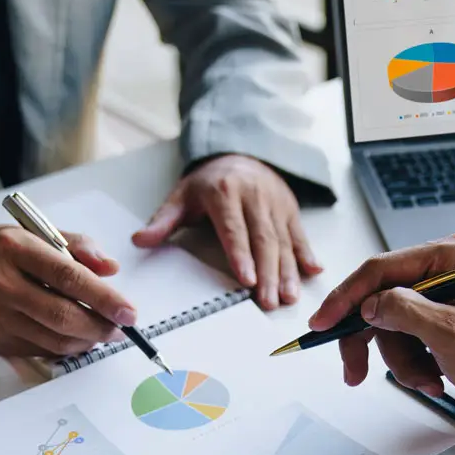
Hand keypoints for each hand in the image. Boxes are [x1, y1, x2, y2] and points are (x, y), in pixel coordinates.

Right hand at [0, 226, 136, 356]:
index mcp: (14, 248)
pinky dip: (65, 347)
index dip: (104, 298)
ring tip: (102, 333)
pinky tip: (76, 338)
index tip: (128, 311)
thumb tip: (110, 268)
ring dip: (87, 341)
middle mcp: (0, 282)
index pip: (68, 276)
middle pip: (63, 315)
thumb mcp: (33, 234)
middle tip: (120, 328)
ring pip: (54, 339)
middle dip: (101, 326)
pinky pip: (40, 350)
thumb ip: (76, 246)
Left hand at [132, 154, 321, 309]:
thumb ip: (163, 220)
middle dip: (268, 273)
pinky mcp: (290, 210)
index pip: (234, 229)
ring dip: (288, 271)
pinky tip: (313, 272)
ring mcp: (275, 204)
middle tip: (269, 301)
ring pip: (284, 241)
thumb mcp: (182, 195)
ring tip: (289, 297)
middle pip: (263, 240)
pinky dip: (307, 254)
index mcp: (225, 194)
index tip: (247, 279)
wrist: (241, 153)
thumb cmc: (210, 182)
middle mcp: (255, 197)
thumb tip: (140, 240)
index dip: (241, 255)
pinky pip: (300, 234)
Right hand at [309, 232, 454, 428]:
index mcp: (450, 256)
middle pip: (378, 300)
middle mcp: (442, 269)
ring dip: (401, 361)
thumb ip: (405, 312)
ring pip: (389, 327)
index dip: (346, 298)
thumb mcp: (453, 334)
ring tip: (427, 379)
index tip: (322, 322)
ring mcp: (439, 295)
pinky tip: (434, 377)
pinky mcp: (438, 319)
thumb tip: (369, 305)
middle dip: (374, 341)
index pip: (381, 270)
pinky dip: (412, 364)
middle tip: (354, 369)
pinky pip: (404, 339)